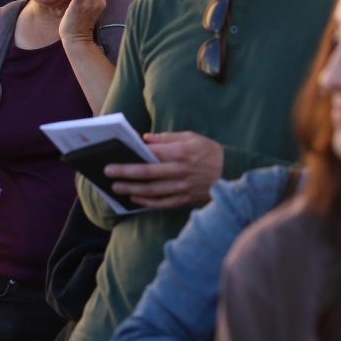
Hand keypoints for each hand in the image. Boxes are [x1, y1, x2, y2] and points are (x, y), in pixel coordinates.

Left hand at [105, 131, 223, 208]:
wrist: (231, 172)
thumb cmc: (209, 151)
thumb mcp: (191, 137)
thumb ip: (166, 138)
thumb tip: (145, 139)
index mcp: (181, 153)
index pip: (151, 155)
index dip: (132, 157)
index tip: (116, 157)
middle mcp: (180, 171)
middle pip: (147, 174)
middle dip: (125, 174)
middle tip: (108, 173)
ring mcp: (182, 188)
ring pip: (152, 191)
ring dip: (132, 190)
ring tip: (116, 187)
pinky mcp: (185, 200)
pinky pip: (162, 203)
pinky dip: (147, 202)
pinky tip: (135, 198)